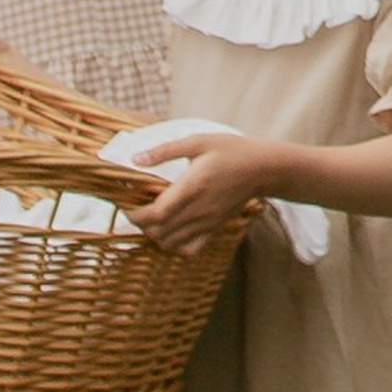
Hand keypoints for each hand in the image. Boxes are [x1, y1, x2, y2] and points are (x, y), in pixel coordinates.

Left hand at [123, 130, 282, 259]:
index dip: (136, 216)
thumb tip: (135, 159)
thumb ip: (165, 151)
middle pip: (159, 232)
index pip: (157, 214)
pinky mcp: (214, 229)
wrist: (262, 168)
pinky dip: (175, 246)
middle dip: (142, 225)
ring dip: (156, 235)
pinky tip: (173, 231)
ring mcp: (207, 223)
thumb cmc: (230, 151)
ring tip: (153, 219)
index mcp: (192, 187)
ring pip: (171, 244)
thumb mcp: (198, 142)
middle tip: (138, 210)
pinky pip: (189, 249)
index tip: (128, 206)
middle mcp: (198, 210)